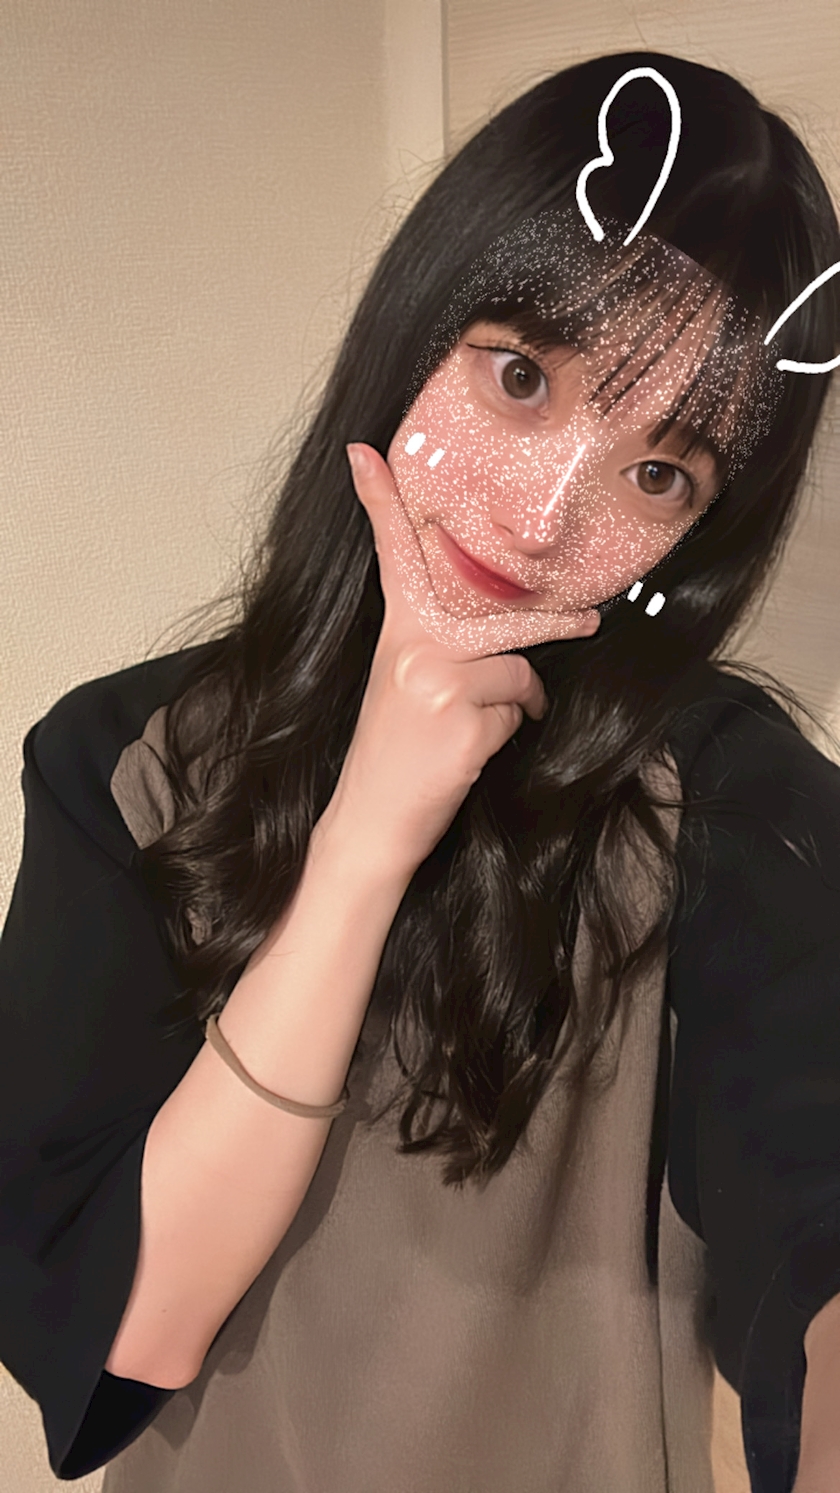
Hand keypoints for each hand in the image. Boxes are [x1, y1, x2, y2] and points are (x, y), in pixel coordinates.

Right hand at [316, 442, 597, 879]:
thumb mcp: (402, 686)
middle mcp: (412, 647)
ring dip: (514, 704)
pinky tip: (471, 753)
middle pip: (502, 621)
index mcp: (396, 634)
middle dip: (552, 622)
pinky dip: (506, 734)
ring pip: (516, 672)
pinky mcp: (461, 719)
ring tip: (482, 730)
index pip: (391, 558)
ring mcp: (436, 681)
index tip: (366, 453)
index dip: (382, 504)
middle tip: (592, 620)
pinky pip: (515, 712)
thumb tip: (505, 645)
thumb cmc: (393, 757)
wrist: (370, 822)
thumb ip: (436, 649)